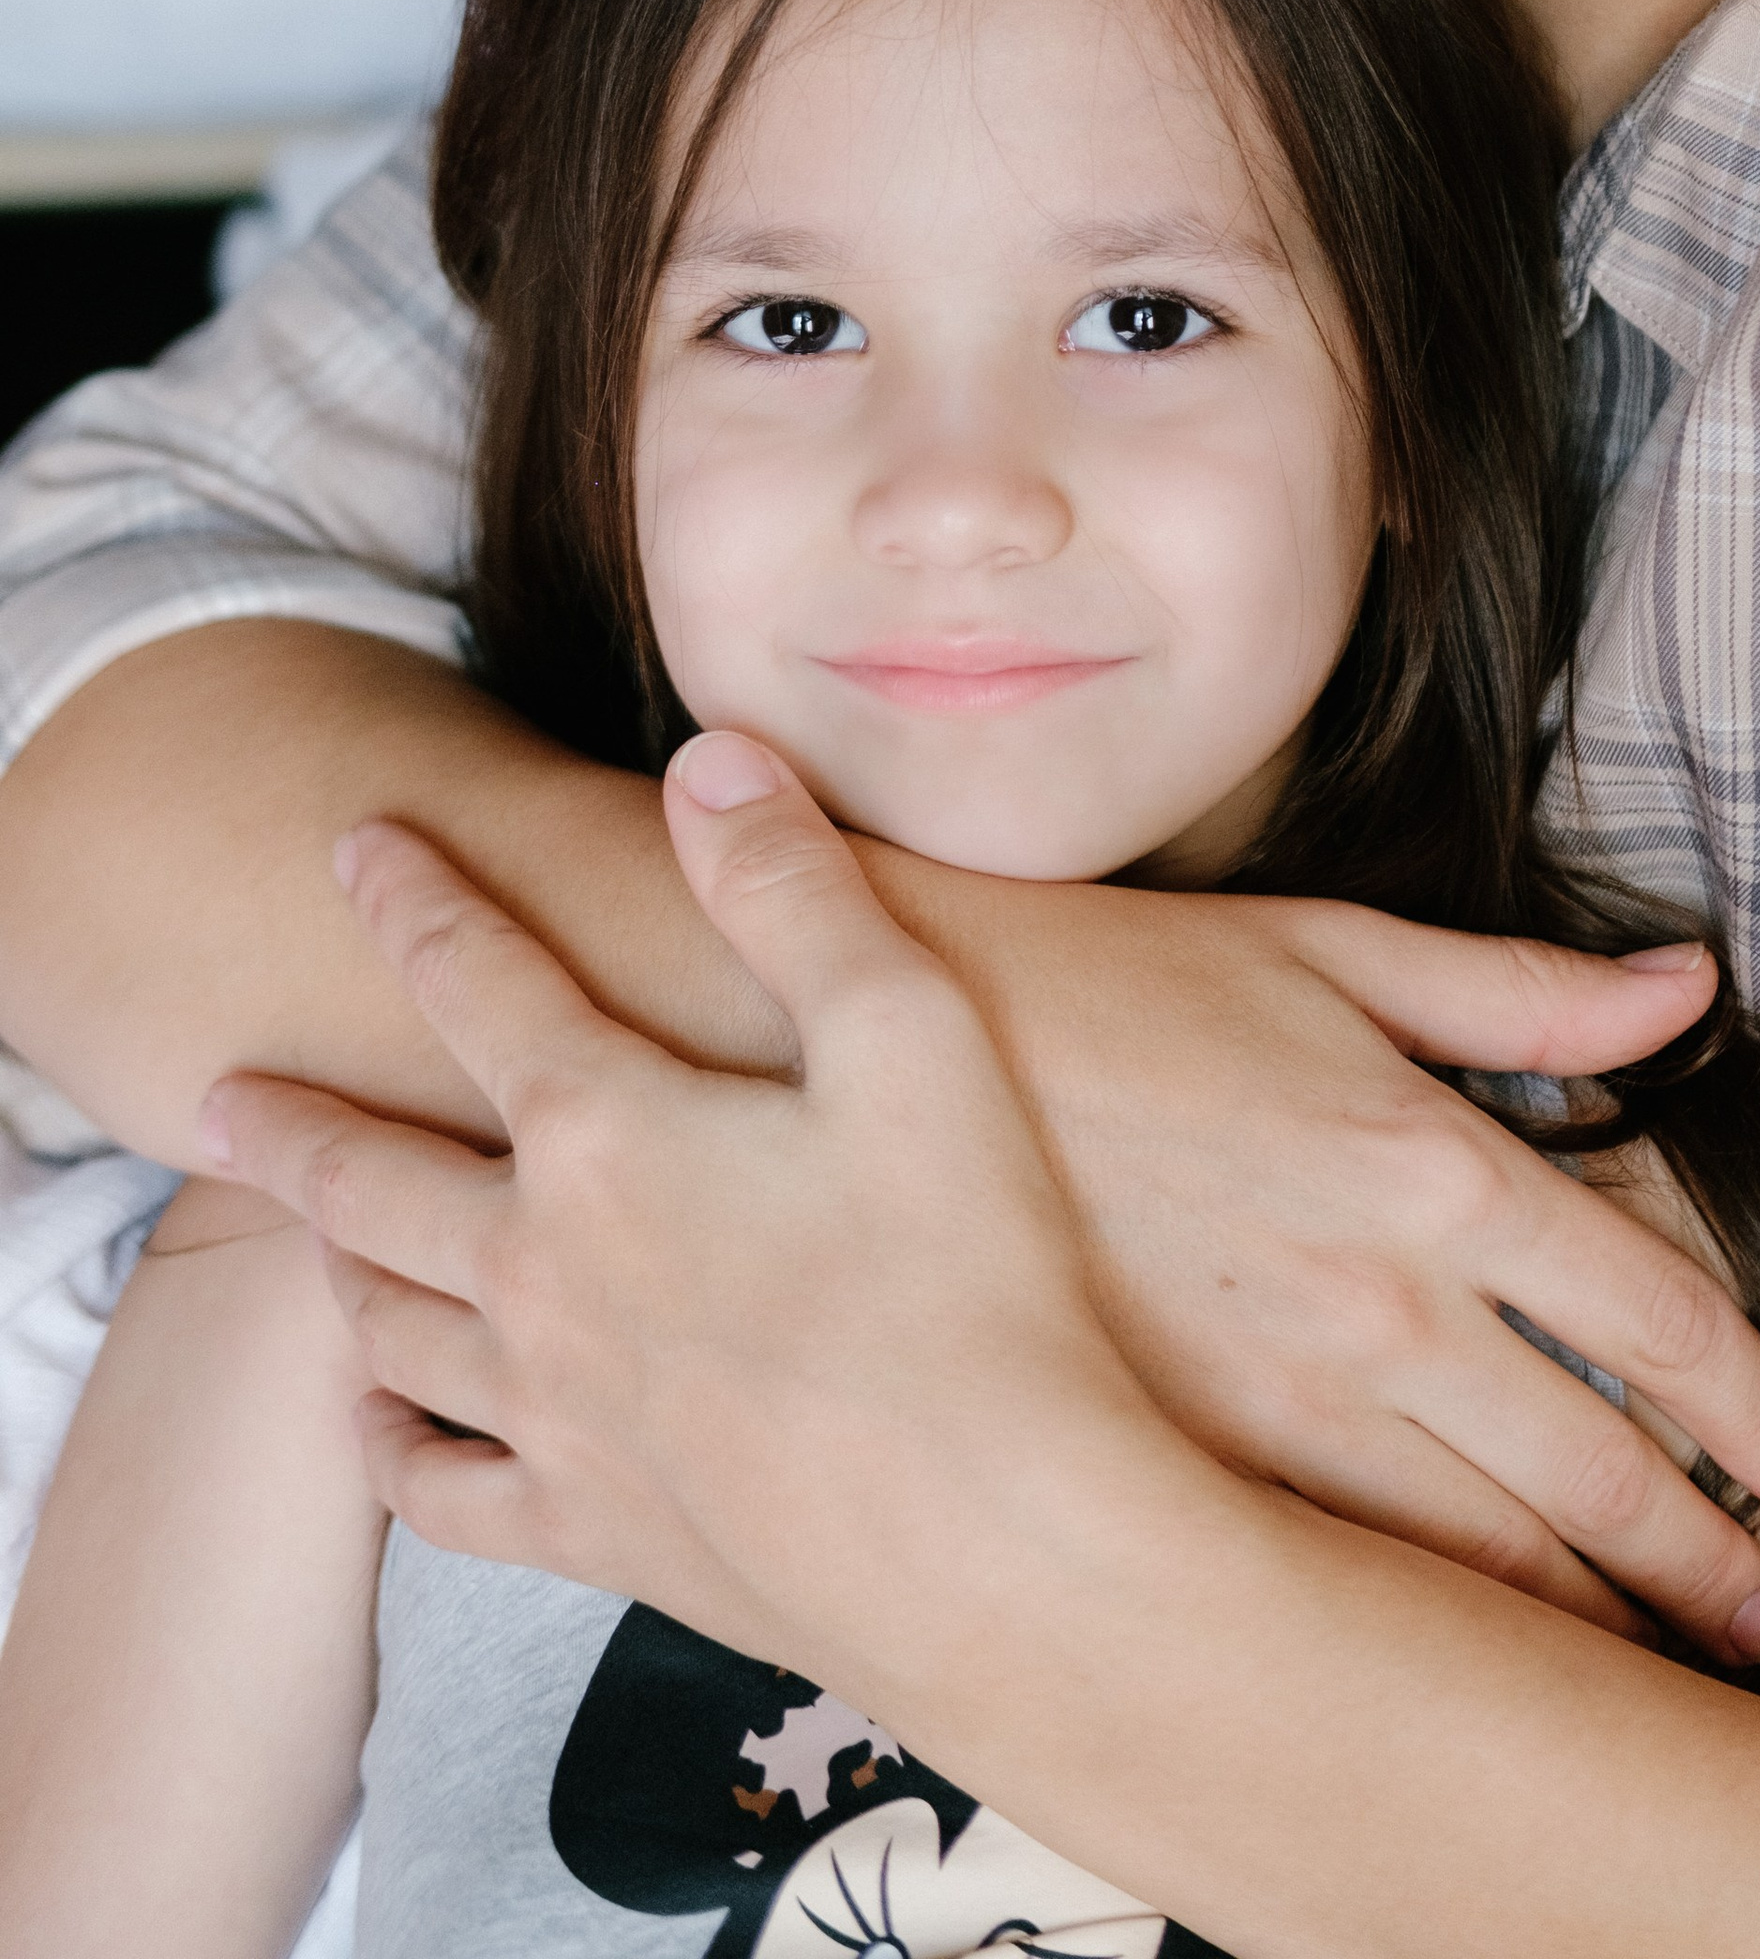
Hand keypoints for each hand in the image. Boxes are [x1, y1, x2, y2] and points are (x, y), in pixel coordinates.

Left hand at [201, 735, 1178, 1705]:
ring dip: (335, 1263)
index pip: (477, 980)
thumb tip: (706, 759)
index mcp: (610, 1133)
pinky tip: (380, 1424)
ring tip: (310, 1232)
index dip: (416, 898)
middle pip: (374, 1176)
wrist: (993, 1544)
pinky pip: (438, 1489)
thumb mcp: (909, 1037)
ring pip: (386, 1324)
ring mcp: (553, 1413)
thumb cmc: (970, 1279)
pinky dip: (390, 1446)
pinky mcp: (591, 1530)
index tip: (359, 841)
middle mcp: (541, 1271)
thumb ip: (793, 889)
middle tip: (222, 1090)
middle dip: (294, 1120)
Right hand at [874, 854, 1759, 1661]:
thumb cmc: (1114, 981)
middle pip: (1597, 1468)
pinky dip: (1444, 1634)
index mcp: (1434, 1163)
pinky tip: (1483, 1665)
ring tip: (1668, 1663)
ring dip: (1599, 1620)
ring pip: (1488, 1556)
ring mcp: (1278, 1402)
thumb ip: (1523, 989)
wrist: (885, 1049)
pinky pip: (1352, 1578)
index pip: (1652, 1314)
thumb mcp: (1331, 946)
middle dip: (1703, 1558)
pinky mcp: (1186, 1463)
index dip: (1754, 1404)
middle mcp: (1380, 1303)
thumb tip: (1686, 989)